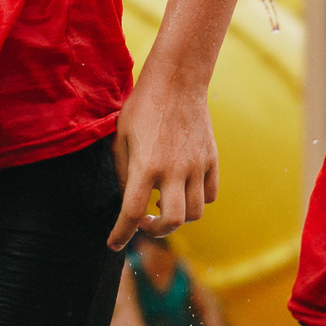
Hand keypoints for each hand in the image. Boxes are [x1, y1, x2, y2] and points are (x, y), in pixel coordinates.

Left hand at [109, 64, 217, 247]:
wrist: (177, 81)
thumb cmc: (142, 108)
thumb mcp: (121, 138)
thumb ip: (123, 173)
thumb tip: (129, 202)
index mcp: (146, 164)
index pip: (133, 212)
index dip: (121, 233)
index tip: (114, 244)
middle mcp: (174, 170)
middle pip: (172, 222)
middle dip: (156, 231)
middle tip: (146, 223)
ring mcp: (197, 166)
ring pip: (195, 212)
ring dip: (178, 216)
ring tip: (163, 202)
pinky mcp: (212, 160)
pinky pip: (210, 195)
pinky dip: (198, 200)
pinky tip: (183, 190)